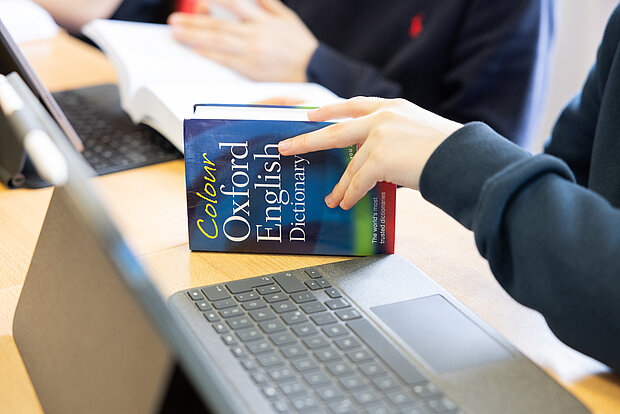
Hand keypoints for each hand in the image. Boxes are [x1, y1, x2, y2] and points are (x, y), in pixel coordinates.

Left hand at [168, 0, 317, 81]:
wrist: (315, 70)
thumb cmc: (301, 46)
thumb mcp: (287, 17)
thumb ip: (267, 3)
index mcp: (263, 19)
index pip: (233, 4)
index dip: (212, 0)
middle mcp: (255, 34)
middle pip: (218, 25)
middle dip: (194, 22)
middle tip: (174, 20)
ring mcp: (252, 53)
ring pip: (218, 42)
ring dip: (194, 37)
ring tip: (177, 33)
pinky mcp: (251, 70)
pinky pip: (226, 60)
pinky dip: (209, 54)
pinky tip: (196, 50)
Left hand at [278, 97, 462, 209]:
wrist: (464, 157)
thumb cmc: (448, 150)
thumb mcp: (419, 132)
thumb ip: (394, 139)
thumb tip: (375, 163)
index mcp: (392, 107)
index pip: (353, 105)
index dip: (329, 110)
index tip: (311, 115)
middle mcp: (382, 118)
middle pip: (334, 129)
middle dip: (308, 140)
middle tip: (286, 146)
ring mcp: (379, 136)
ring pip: (350, 166)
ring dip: (340, 186)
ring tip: (331, 198)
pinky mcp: (379, 158)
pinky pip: (359, 182)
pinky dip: (351, 195)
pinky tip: (345, 203)